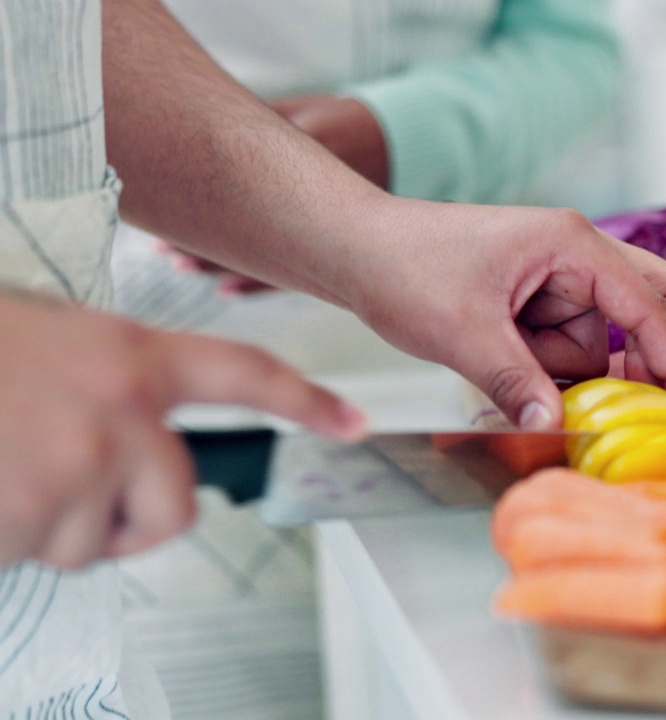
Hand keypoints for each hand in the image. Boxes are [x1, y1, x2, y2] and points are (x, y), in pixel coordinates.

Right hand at [0, 292, 366, 568]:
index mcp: (130, 354)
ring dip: (46, 525)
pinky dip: (6, 537)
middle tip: (66, 488)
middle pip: (177, 508)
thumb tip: (135, 448)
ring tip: (0, 463)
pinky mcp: (34, 508)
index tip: (351, 422)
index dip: (302, 400)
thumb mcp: (50, 342)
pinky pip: (36, 555)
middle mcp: (122, 408)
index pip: (243, 373)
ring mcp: (79, 462)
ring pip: (94, 542)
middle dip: (130, 522)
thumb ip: (110, 387)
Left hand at [155, 93, 388, 294]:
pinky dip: (256, 283)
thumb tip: (201, 130)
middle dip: (204, 243)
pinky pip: (291, 271)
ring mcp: (328, 226)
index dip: (203, 198)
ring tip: (182, 267)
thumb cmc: (347, 121)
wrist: (405, 143)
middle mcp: (315, 198)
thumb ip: (260, 125)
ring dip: (222, 265)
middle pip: (249, 228)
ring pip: (267, 255)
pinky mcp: (335, 243)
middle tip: (166, 253)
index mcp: (305, 158)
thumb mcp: (303, 111)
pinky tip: (227, 290)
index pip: (245, 183)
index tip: (165, 209)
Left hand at [334, 200, 665, 427]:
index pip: (649, 307)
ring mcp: (556, 273)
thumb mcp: (463, 334)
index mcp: (572, 244)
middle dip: (628, 357)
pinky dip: (543, 361)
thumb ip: (517, 383)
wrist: (352, 247)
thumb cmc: (404, 267)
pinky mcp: (535, 294)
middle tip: (599, 394)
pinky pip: (566, 339)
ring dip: (563, 365)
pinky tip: (499, 356)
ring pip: (598, 337)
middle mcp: (575, 253)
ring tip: (500, 357)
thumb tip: (557, 427)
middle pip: (645, 307)